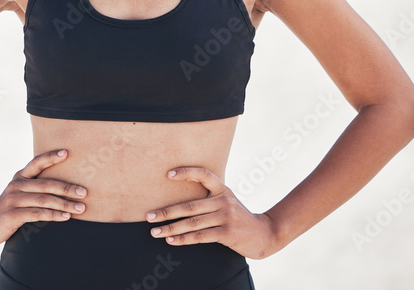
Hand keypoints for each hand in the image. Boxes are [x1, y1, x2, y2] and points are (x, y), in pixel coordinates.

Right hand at [0, 149, 87, 244]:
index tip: (67, 152)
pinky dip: (53, 215)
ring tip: (81, 208)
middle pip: (46, 184)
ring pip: (43, 200)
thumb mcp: (20, 192)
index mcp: (20, 177)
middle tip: (84, 192)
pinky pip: (37, 214)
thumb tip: (67, 184)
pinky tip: (65, 217)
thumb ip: (37, 186)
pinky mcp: (12, 215)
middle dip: (67, 188)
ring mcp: (13, 200)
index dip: (50, 157)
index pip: (36, 163)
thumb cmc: (11, 206)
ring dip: (64, 204)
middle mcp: (17, 185)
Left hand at [144, 166, 281, 258]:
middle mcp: (223, 200)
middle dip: (166, 212)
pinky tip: (171, 241)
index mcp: (222, 189)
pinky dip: (184, 239)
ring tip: (155, 232)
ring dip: (171, 228)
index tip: (168, 175)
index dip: (186, 172)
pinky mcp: (227, 233)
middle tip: (148, 216)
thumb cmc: (239, 217)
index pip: (203, 174)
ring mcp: (226, 217)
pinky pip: (200, 236)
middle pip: (189, 205)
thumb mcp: (228, 201)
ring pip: (192, 223)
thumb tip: (180, 202)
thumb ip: (210, 198)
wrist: (265, 233)